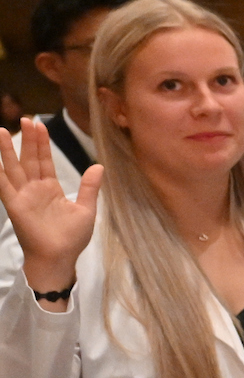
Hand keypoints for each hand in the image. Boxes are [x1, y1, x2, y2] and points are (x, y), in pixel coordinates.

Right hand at [0, 119, 101, 293]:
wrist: (60, 258)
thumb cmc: (72, 238)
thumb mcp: (85, 209)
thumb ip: (89, 188)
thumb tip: (98, 166)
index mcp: (51, 189)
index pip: (45, 161)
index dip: (42, 143)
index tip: (40, 124)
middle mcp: (35, 189)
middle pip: (29, 159)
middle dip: (27, 140)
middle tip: (26, 119)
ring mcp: (23, 196)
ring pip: (14, 168)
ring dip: (7, 150)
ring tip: (1, 131)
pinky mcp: (15, 206)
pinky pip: (4, 186)